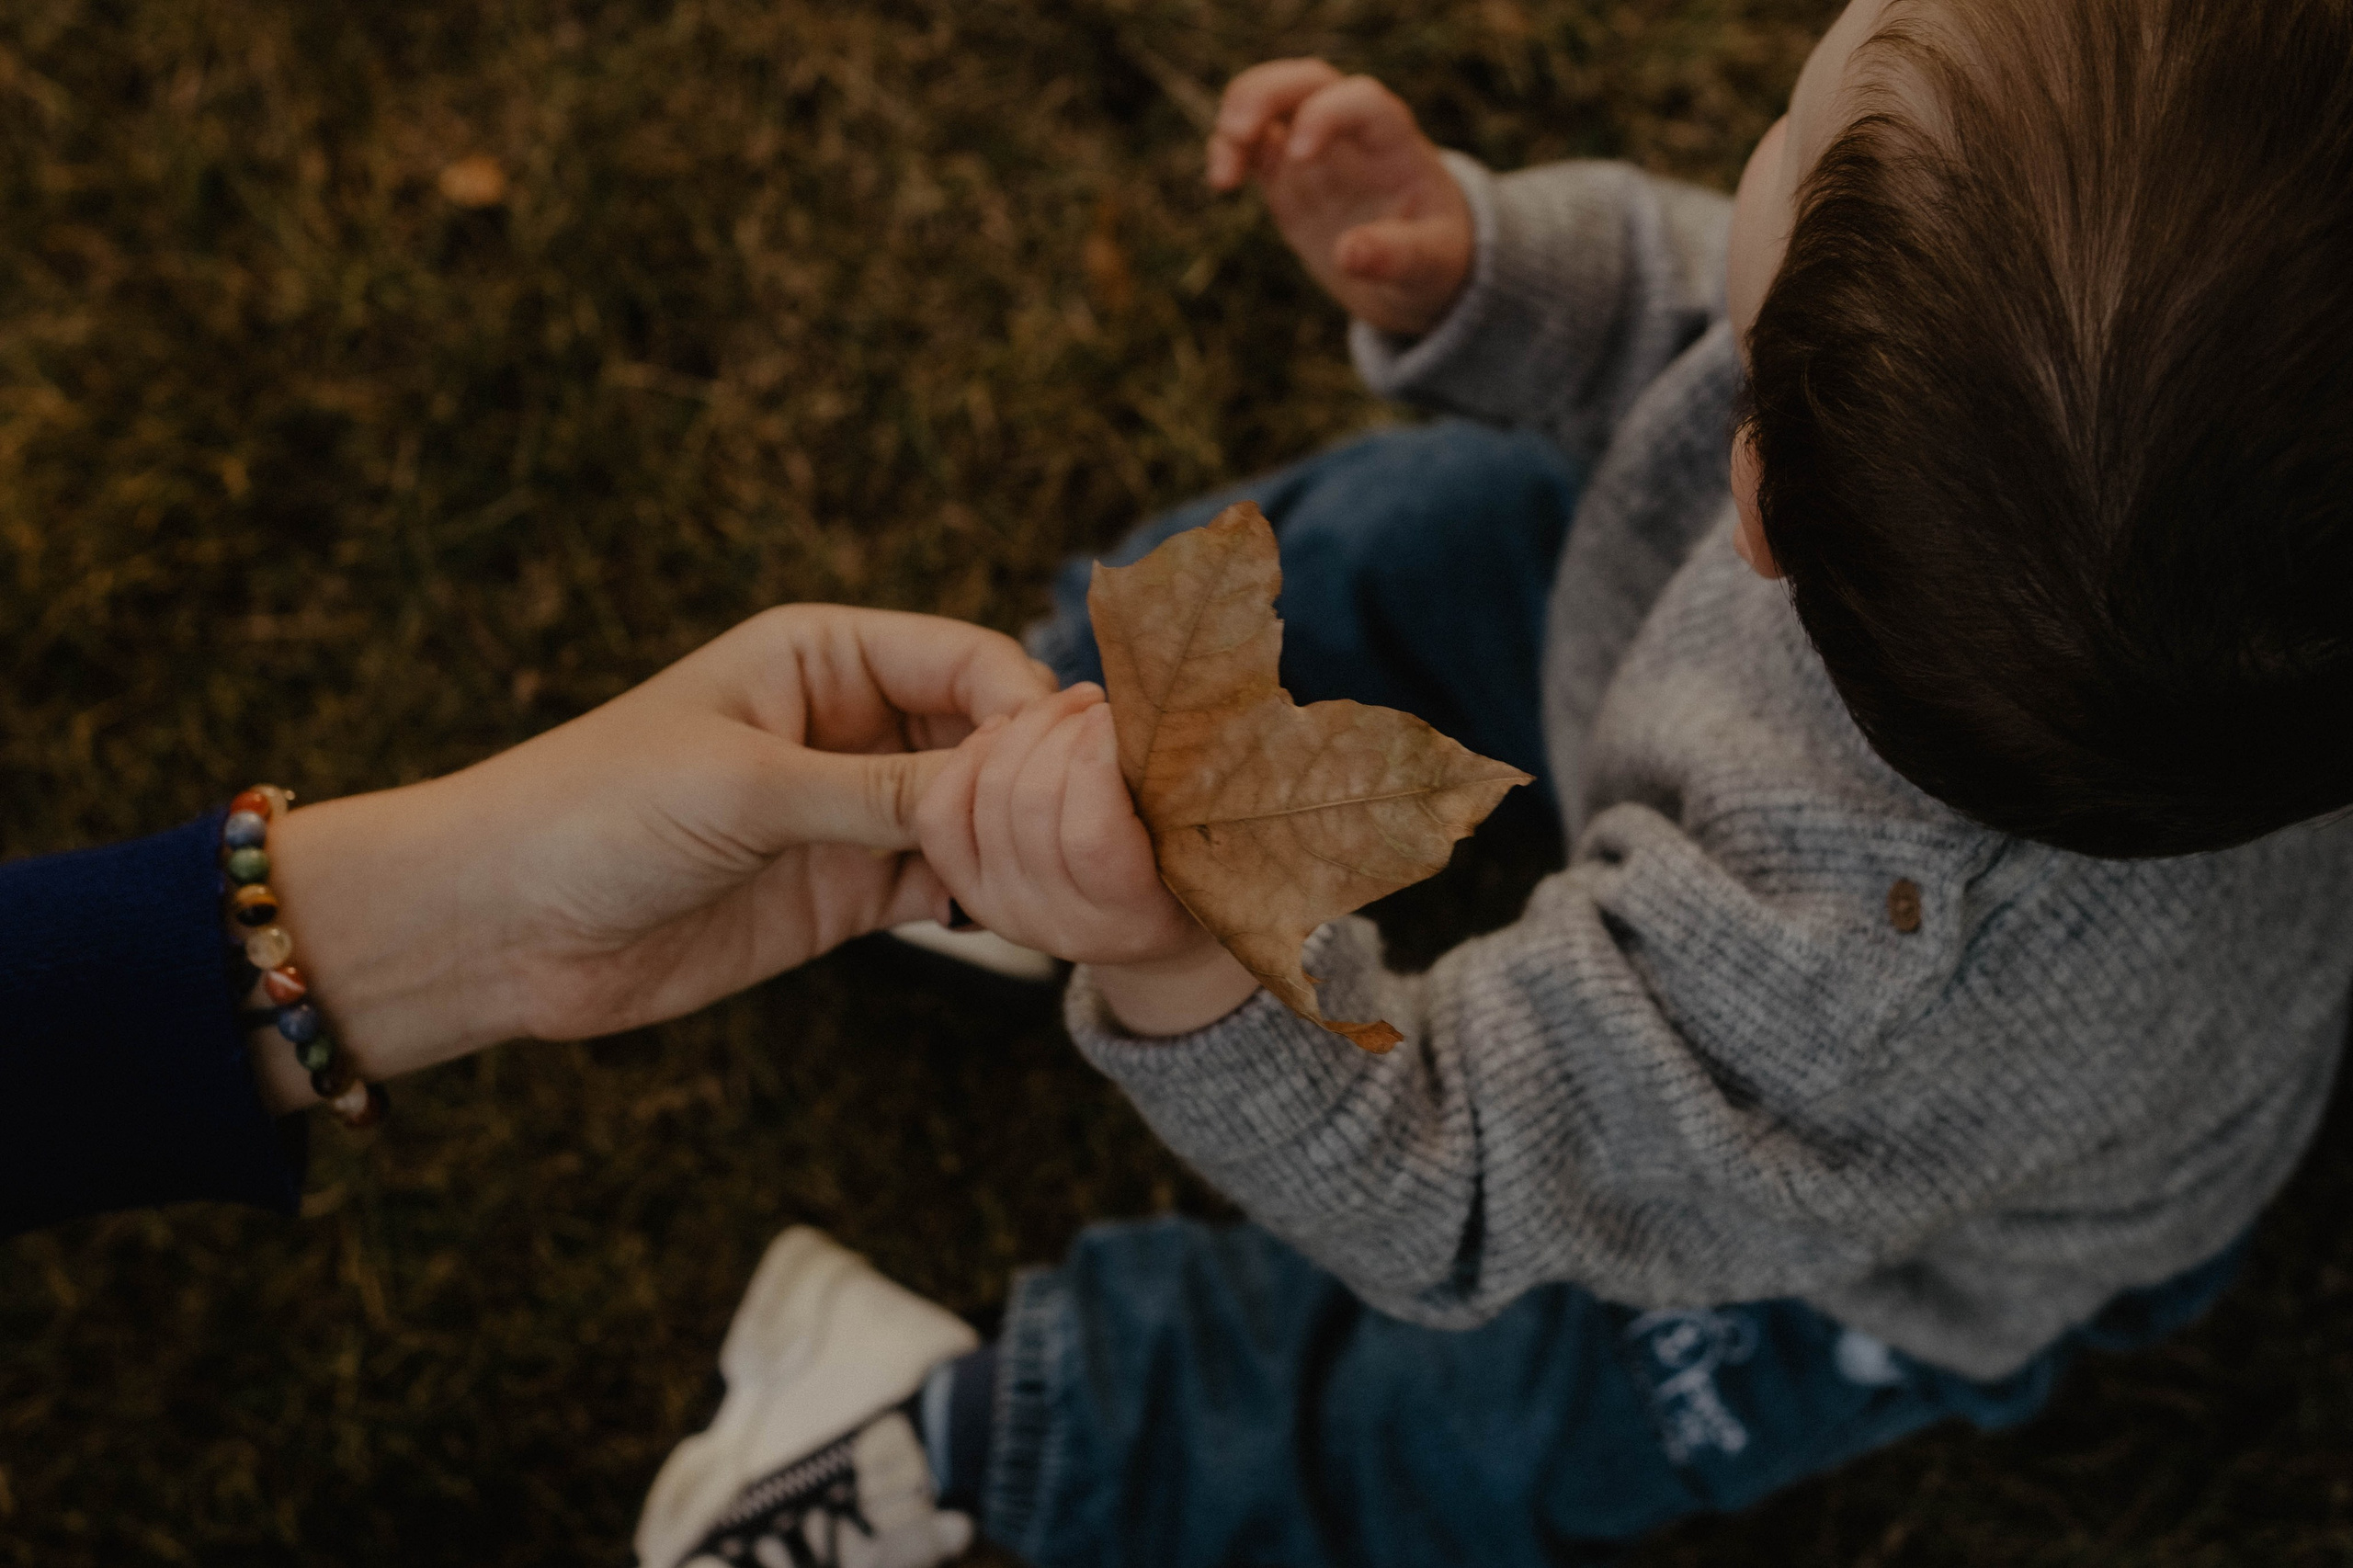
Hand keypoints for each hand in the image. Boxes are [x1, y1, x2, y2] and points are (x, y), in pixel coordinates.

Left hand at [251, 605, 1057, 1108]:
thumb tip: (1011, 788)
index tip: (1079, 768)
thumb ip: (884, 789)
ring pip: (974, 815)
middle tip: (1101, 830)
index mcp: (820, 653)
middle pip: (984, 736)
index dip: (1028, 708)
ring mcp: (850, 812)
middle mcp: (848, 724)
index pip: (965, 659)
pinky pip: (944, 885)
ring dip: (1022, 843)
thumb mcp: (749, 785)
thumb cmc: (595, 811)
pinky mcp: (843, 893)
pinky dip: (989, 898)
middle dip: (1039, 777)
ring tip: (1077, 881)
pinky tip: (1025, 916)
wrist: (501, 924)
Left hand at [914, 683, 1257, 1036]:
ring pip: (987, 799)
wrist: (1148, 928)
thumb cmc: (1190, 864)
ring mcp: (1005, 911)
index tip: (1114, 711)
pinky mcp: (969, 891)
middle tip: (1088, 699)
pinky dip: (966, 761)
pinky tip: (1001, 729)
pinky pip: (943, 816)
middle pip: (1030, 806)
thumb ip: (1174, 787)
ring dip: (1020, 732)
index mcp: (1131, 915)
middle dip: (1056, 731)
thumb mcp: (1201, 839)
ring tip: (1060, 706)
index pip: (1091, 835)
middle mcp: (1058, 925)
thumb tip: (1145, 709)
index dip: (1094, 757)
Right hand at [1207, 59, 1473, 338]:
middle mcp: (1351, 133)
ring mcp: (1315, 150)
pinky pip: (1251, 144)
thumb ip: (1396, 256)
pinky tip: (1222, 181)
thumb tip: (1347, 256)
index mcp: (1394, 142)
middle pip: (1306, 81)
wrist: (1418, 271)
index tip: (1299, 157)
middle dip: (1265, 94)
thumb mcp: (1430, 264)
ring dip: (1236, 120)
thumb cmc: (1435, 258)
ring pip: (1269, 102)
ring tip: (1222, 177)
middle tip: (1236, 134)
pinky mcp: (1287, 175)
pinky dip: (1229, 151)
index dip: (1325, 114)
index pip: (1359, 100)